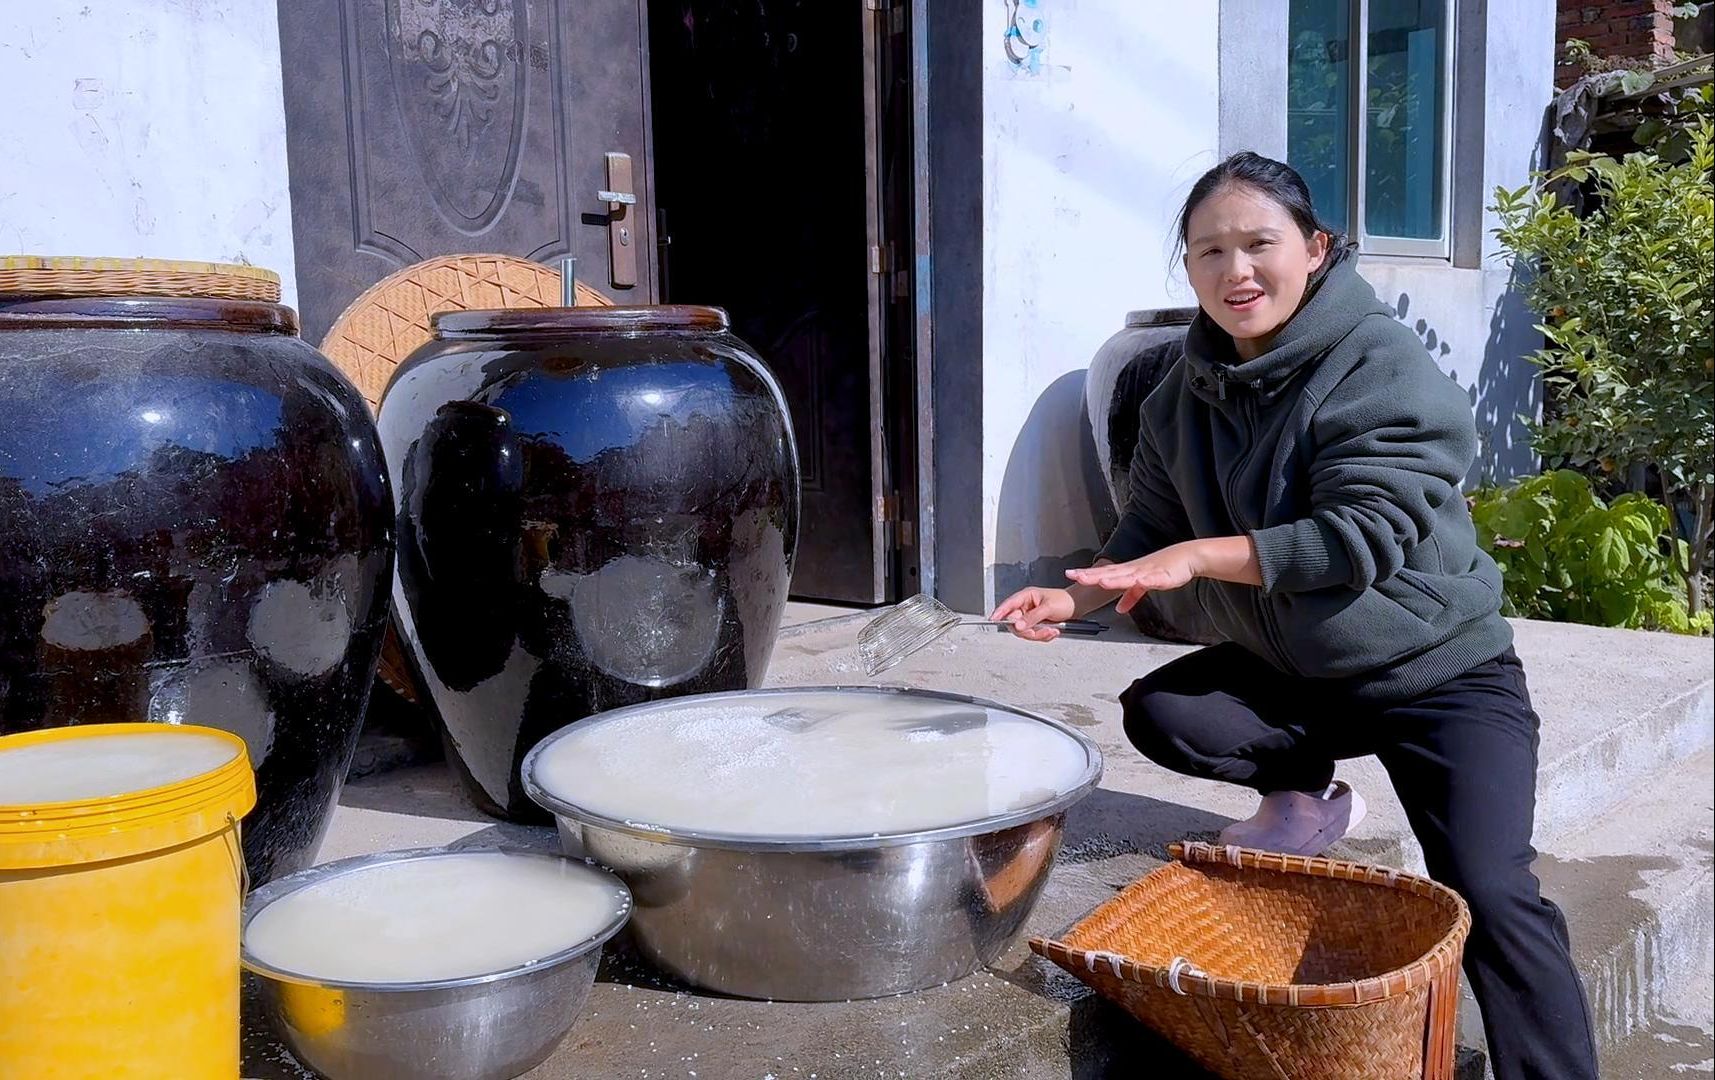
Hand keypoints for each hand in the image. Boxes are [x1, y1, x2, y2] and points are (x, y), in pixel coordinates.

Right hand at [990, 586, 1076, 641]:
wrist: (1076, 606)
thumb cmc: (1064, 600)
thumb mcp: (1048, 608)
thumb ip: (1032, 617)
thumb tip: (1018, 625)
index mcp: (1026, 596)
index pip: (1008, 605)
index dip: (1000, 612)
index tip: (993, 619)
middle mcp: (1026, 606)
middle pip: (1015, 623)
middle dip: (1026, 630)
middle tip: (1037, 632)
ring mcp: (1030, 616)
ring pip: (1024, 631)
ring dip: (1037, 634)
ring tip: (1051, 631)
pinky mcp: (1036, 625)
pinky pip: (1033, 635)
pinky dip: (1042, 636)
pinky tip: (1052, 632)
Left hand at [1064, 543, 1200, 613]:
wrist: (1186, 557)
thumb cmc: (1165, 568)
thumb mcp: (1144, 585)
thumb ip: (1131, 597)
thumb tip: (1119, 610)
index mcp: (1128, 571)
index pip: (1104, 573)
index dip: (1088, 574)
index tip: (1071, 573)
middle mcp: (1134, 570)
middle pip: (1110, 573)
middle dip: (1092, 575)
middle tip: (1075, 575)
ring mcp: (1147, 572)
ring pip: (1128, 576)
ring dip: (1114, 578)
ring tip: (1100, 581)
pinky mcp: (1162, 576)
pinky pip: (1151, 580)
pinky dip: (1144, 581)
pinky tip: (1137, 581)